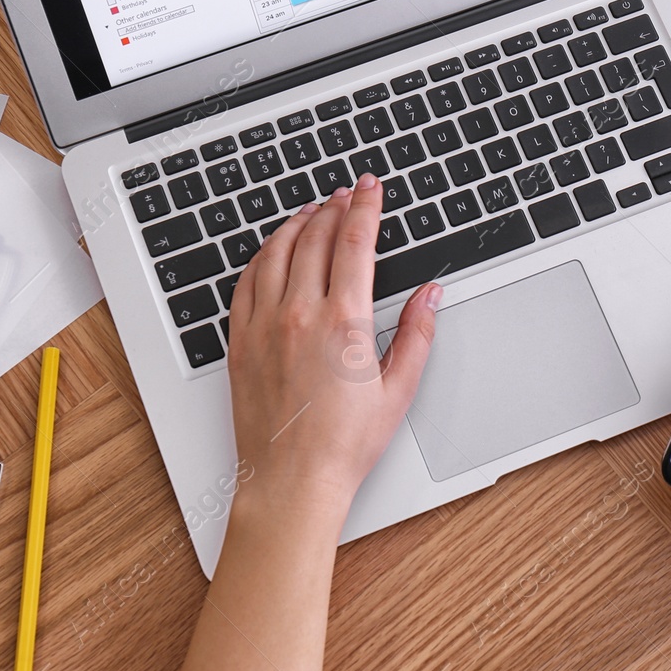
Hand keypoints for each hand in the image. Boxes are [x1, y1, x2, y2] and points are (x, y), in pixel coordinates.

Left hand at [227, 175, 439, 515]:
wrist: (291, 483)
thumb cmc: (344, 445)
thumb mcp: (398, 389)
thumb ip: (417, 333)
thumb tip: (430, 294)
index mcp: (342, 322)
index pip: (355, 241)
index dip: (365, 206)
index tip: (370, 187)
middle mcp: (298, 315)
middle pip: (316, 238)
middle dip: (335, 207)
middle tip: (347, 193)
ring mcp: (264, 326)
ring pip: (276, 252)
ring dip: (297, 224)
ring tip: (312, 211)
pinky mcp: (240, 343)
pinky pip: (246, 282)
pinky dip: (262, 256)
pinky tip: (273, 252)